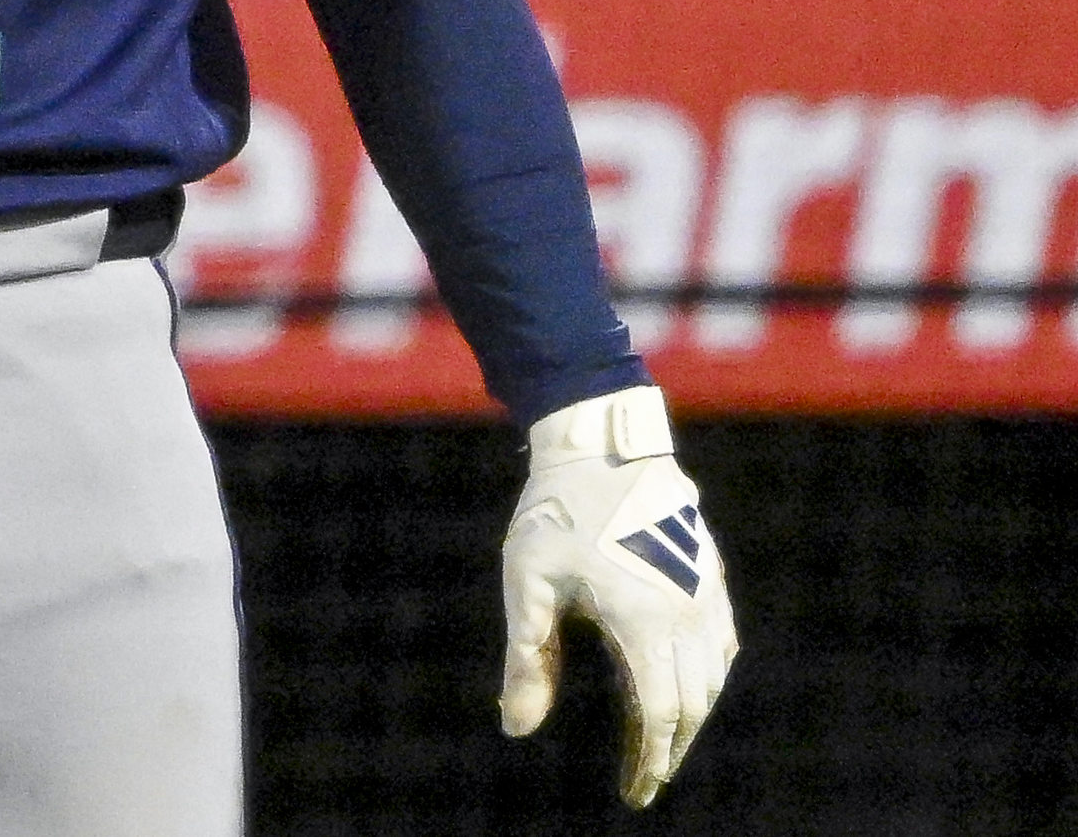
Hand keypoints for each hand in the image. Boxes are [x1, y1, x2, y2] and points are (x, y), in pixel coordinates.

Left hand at [501, 386, 738, 805]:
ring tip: (661, 743)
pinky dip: (707, 680)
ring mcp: (707, 595)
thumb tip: (517, 728)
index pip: (662, 715)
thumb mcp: (529, 585)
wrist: (604, 445)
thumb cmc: (557, 512)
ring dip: (691, 717)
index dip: (651, 760)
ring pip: (713, 678)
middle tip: (646, 778)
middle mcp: (688, 615)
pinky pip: (722, 647)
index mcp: (645, 622)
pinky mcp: (711, 578)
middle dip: (672, 749)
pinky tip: (687, 689)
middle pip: (693, 705)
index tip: (636, 792)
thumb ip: (527, 661)